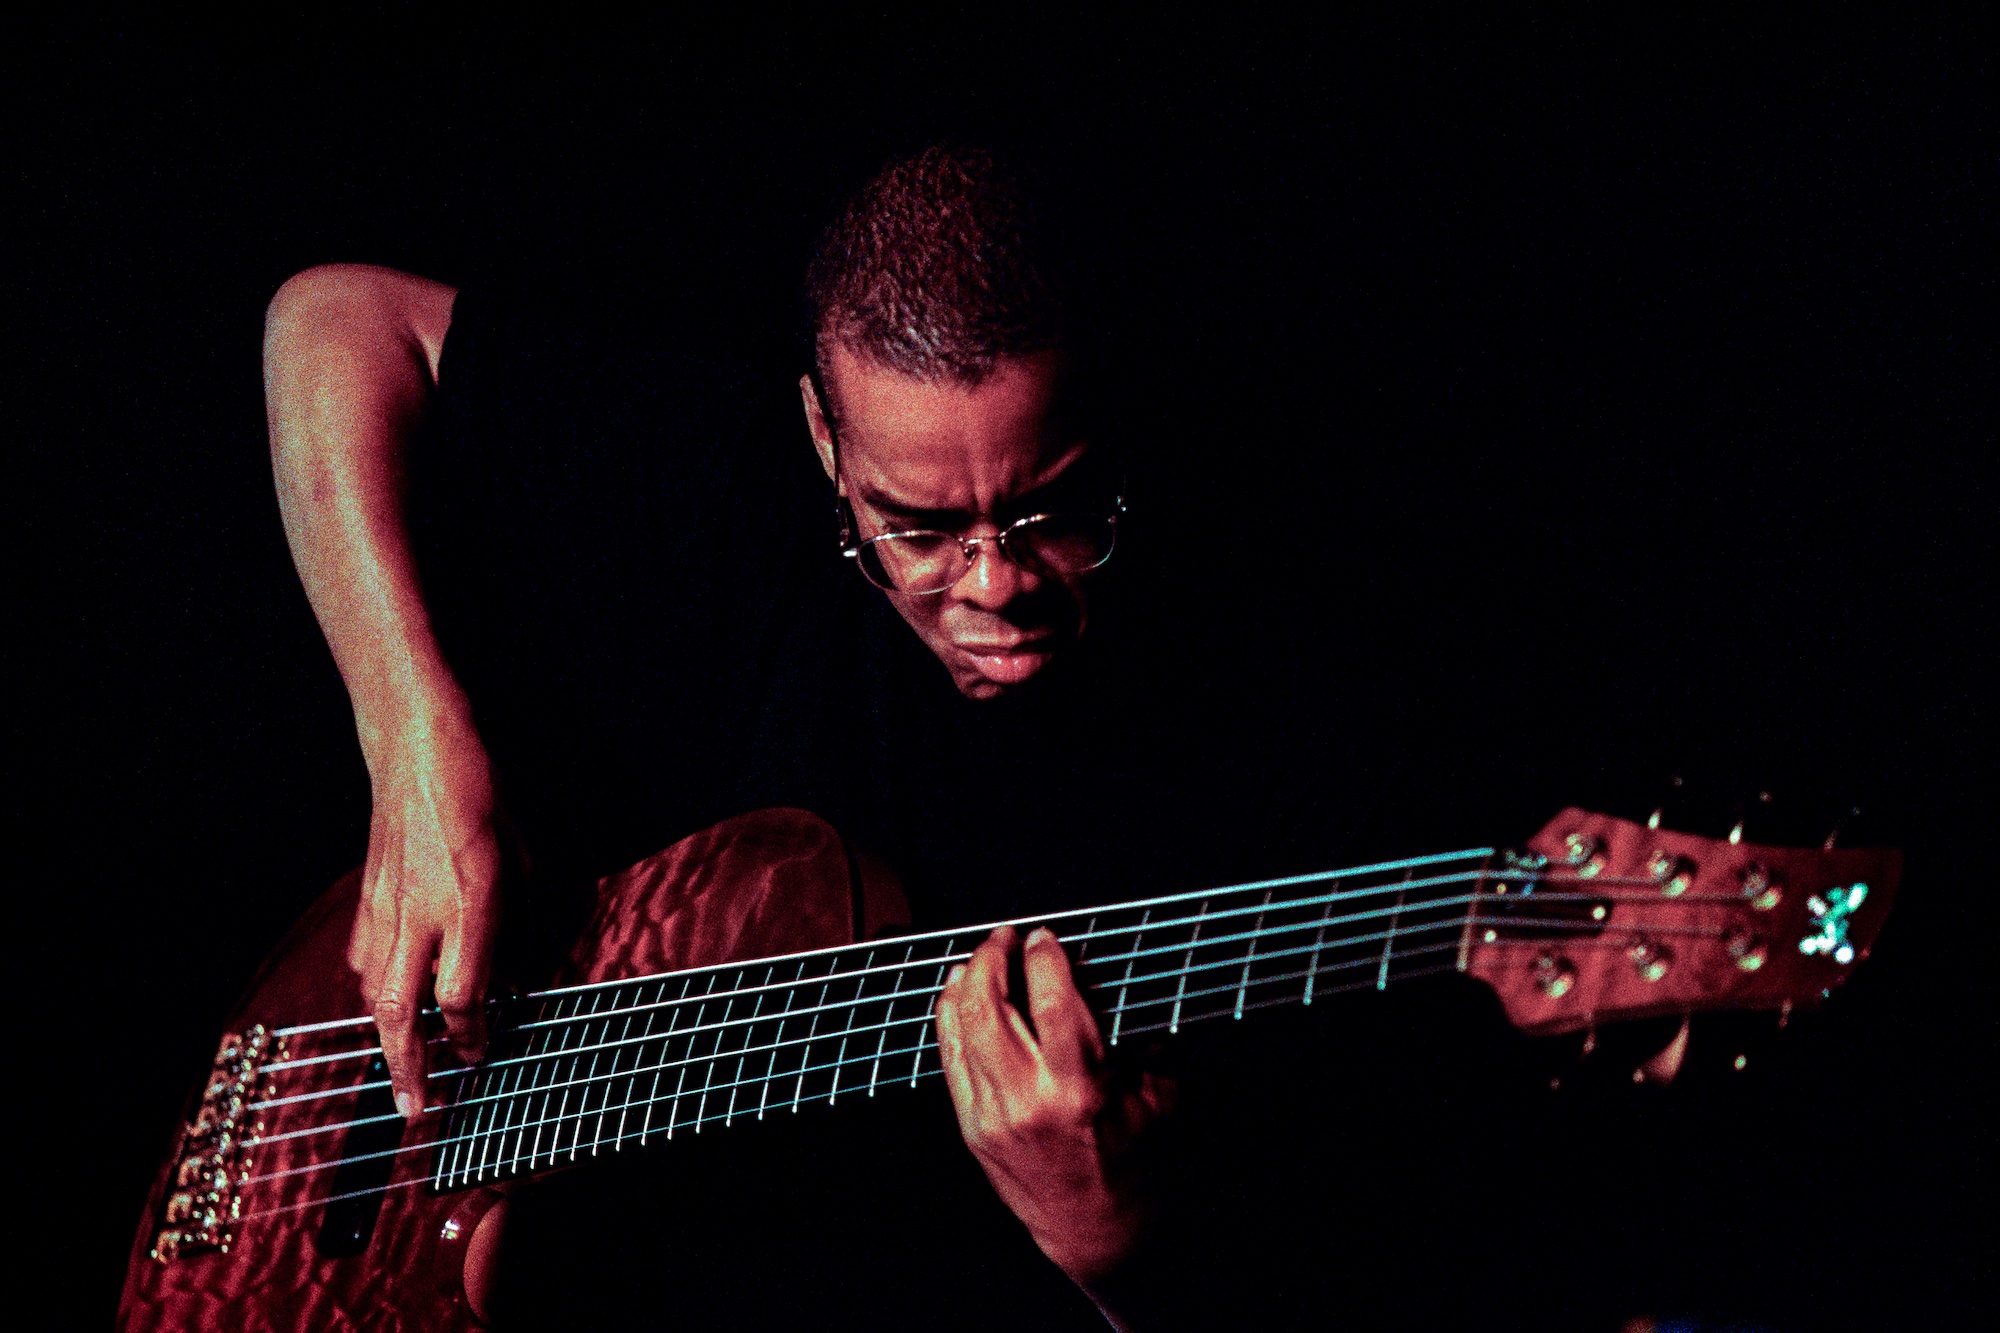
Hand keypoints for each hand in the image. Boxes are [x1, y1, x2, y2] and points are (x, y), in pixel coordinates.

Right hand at [349, 704, 505, 1120]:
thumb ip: (521, 922)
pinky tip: (386, 1009)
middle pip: (403, 1012)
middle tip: (416, 1111)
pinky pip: (363, 961)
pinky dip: (373, 994)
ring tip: (403, 1076)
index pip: (465, 996)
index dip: (473, 1037)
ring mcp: (386, 906)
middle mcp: (423, 913)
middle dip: (410, 1068)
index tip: (482, 1059)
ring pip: (374, 993)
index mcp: (471, 902)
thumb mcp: (526, 857)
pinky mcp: (365, 897)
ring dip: (388, 1040)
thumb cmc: (484, 795)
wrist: (417, 746)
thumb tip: (517, 978)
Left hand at [937, 925, 1174, 1290]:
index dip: (1044, 958)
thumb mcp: (1157, 1095)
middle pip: (992, 1006)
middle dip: (994, 958)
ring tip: (980, 957)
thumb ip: (1139, 1037)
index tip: (1045, 937)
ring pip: (962, 1028)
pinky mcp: (971, 1127)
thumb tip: (1104, 982)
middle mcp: (1029, 1099)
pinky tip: (958, 994)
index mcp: (1080, 1090)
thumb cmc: (1133, 1161)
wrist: (1095, 1228)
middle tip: (1006, 936)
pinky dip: (949, 1017)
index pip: (1054, 1002)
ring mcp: (992, 1115)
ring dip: (968, 981)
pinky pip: (948, 1058)